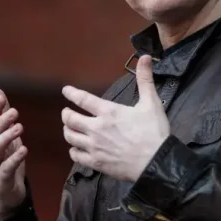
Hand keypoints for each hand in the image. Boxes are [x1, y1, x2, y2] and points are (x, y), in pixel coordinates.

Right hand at [0, 89, 27, 220]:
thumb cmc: (7, 163)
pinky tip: (24, 149)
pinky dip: (14, 159)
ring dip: (6, 137)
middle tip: (15, 111)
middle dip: (0, 121)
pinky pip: (5, 169)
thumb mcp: (7, 139)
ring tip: (20, 127)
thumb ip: (3, 117)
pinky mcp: (1, 180)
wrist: (5, 197)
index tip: (0, 96)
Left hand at [61, 55, 170, 181]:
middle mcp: (96, 128)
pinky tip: (75, 149)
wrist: (155, 162)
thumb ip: (145, 80)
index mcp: (109, 112)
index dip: (72, 93)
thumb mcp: (151, 103)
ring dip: (67, 131)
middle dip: (66, 114)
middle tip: (66, 112)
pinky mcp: (95, 162)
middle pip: (71, 119)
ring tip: (68, 128)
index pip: (83, 99)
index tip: (65, 90)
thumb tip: (145, 57)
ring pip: (70, 137)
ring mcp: (94, 146)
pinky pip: (75, 156)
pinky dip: (73, 150)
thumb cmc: (154, 132)